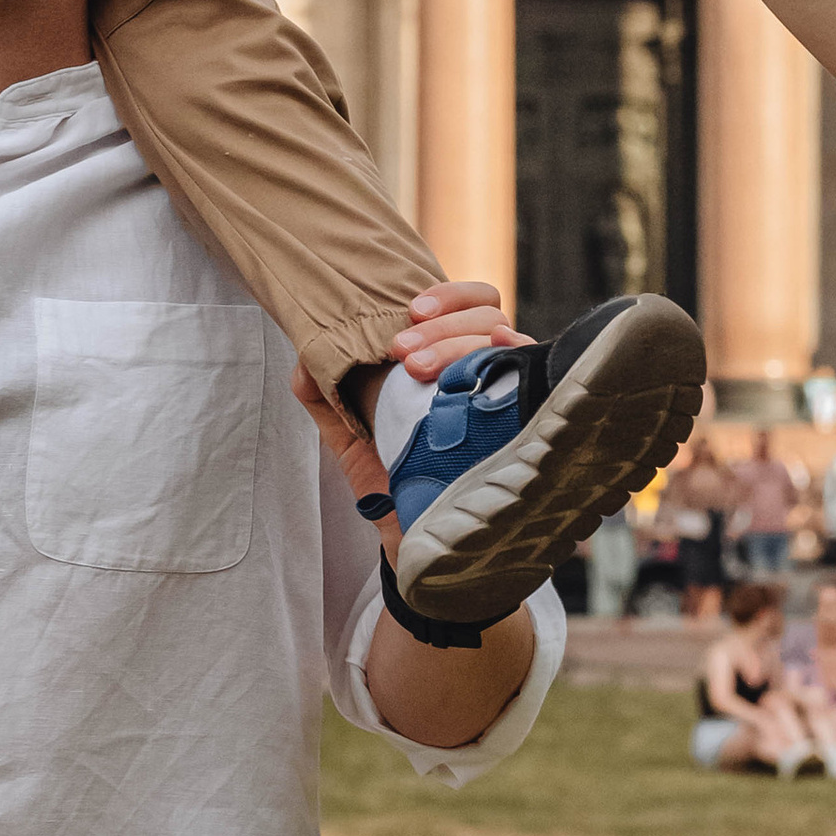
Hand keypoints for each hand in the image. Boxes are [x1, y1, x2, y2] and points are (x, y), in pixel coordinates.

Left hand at [297, 281, 530, 541]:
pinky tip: (496, 347)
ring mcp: (507, 389)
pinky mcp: (523, 415)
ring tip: (418, 370)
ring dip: (457, 340)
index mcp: (449, 359)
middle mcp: (485, 367)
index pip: (466, 303)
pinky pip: (532, 368)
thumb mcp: (351, 437)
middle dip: (440, 325)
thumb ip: (326, 397)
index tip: (411, 311)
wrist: (419, 539)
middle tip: (401, 351)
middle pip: (484, 312)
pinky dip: (515, 347)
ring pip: (501, 332)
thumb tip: (303, 360)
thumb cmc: (393, 482)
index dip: (446, 296)